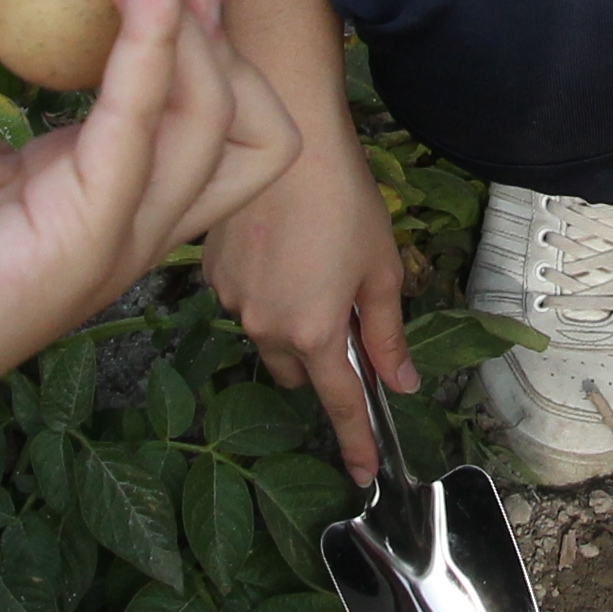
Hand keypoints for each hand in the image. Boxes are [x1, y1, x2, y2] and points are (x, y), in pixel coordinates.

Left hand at [0, 0, 298, 464]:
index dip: (190, 18)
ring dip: (191, 22)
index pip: (196, 104)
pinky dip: (153, 48)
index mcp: (86, 184)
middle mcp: (119, 216)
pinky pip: (146, 131)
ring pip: (225, 125)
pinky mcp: (82, 244)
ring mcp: (111, 236)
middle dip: (215, 20)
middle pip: (247, 120)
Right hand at [203, 120, 412, 477]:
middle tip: (345, 316)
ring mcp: (233, 301)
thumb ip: (388, 333)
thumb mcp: (383, 269)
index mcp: (315, 332)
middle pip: (299, 371)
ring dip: (291, 323)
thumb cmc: (344, 199)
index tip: (363, 473)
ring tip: (312, 267)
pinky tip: (281, 249)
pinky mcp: (211, 273)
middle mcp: (266, 327)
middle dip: (323, 359)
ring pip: (268, 337)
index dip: (355, 439)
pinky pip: (244, 301)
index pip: (340, 402)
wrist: (283, 138)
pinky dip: (265, 291)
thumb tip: (402, 382)